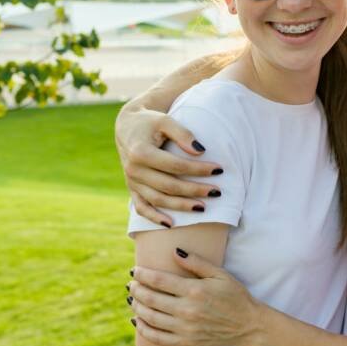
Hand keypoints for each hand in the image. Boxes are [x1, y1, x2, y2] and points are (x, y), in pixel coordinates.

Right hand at [115, 106, 221, 225]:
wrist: (128, 127)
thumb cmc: (151, 122)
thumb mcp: (165, 121)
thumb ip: (183, 134)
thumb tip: (200, 151)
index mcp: (140, 152)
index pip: (175, 165)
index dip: (198, 169)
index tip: (218, 169)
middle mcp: (133, 169)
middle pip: (169, 185)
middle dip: (195, 190)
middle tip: (217, 192)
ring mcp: (132, 181)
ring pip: (158, 199)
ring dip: (181, 206)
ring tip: (203, 208)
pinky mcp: (132, 189)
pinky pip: (141, 208)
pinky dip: (154, 218)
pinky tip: (171, 224)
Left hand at [126, 248, 262, 345]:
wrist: (248, 326)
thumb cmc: (235, 296)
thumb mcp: (220, 274)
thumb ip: (196, 263)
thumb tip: (174, 251)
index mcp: (194, 290)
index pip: (159, 280)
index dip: (143, 275)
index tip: (135, 270)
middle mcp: (186, 310)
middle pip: (150, 299)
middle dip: (136, 290)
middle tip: (131, 284)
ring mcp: (184, 329)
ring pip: (150, 318)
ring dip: (137, 307)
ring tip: (133, 300)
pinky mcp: (184, 343)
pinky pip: (157, 337)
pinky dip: (143, 329)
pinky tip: (138, 321)